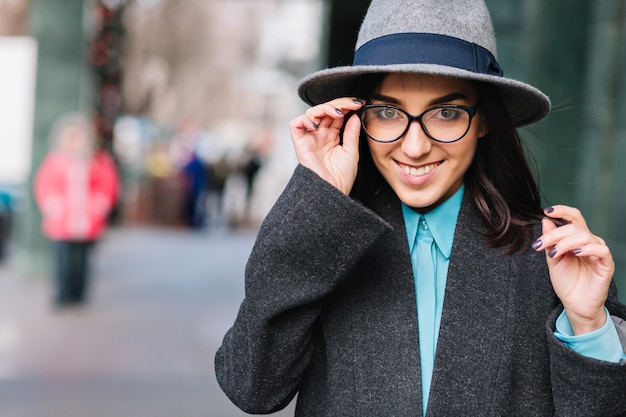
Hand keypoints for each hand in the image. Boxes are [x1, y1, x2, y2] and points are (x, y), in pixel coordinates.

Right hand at [288, 98, 364, 194]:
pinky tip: (318, 124)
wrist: (332, 192)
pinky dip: (305, 119)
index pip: (336, 114)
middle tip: (352, 104)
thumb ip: (352, 133)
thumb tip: (355, 115)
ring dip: (325, 108)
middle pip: (325, 110)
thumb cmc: (341, 178)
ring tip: (338, 113)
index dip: (346, 106)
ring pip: (311, 113)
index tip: (359, 103)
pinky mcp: (300, 143)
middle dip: (339, 103)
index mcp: (332, 136)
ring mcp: (309, 138)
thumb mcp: (351, 152)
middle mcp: (320, 135)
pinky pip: (296, 124)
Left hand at [532, 205, 614, 334]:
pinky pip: (601, 250)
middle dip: (554, 234)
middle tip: (540, 244)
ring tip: (555, 252)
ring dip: (566, 242)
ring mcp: (598, 253)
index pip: (573, 218)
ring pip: (586, 236)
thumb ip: (550, 241)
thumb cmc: (566, 282)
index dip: (562, 211)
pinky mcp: (606, 264)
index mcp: (576, 239)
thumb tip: (546, 221)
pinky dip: (587, 248)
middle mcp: (589, 242)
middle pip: (574, 227)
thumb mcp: (553, 259)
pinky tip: (576, 252)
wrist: (574, 304)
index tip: (547, 211)